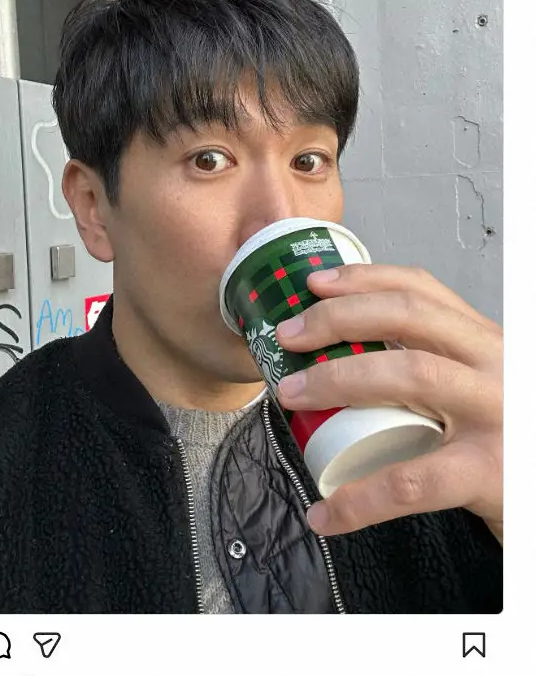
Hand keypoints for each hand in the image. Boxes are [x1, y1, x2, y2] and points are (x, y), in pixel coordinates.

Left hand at [274, 264, 502, 543]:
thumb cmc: (502, 434)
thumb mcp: (478, 381)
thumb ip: (435, 361)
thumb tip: (345, 349)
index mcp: (482, 338)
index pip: (420, 290)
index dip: (362, 279)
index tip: (314, 283)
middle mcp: (491, 363)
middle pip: (408, 317)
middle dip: (338, 317)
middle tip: (289, 334)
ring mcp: (493, 413)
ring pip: (409, 376)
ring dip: (338, 379)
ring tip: (291, 394)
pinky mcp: (488, 471)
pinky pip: (411, 480)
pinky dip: (360, 498)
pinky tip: (328, 512)